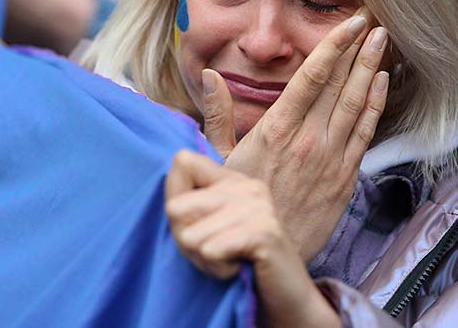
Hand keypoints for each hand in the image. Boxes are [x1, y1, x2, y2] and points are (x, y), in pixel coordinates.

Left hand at [165, 151, 341, 327]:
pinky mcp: (265, 232)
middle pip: (176, 207)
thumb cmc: (240, 263)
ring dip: (204, 260)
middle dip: (187, 241)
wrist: (285, 296)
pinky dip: (218, 269)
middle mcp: (248, 186)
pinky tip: (239, 268)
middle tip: (218, 251)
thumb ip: (187, 205)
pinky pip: (210, 250)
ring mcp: (259, 206)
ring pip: (189, 235)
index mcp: (234, 179)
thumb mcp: (207, 230)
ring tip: (231, 260)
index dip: (176, 200)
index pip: (183, 162)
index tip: (199, 225)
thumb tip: (171, 197)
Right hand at [201, 12, 389, 261]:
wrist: (266, 257)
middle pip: (339, 83)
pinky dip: (376, 103)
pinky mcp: (345, 178)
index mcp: (275, 129)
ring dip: (372, 68)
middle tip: (373, 19)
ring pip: (357, 103)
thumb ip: (216, 115)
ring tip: (383, 39)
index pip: (312, 76)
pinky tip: (383, 81)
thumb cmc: (235, 208)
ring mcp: (331, 158)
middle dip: (358, 48)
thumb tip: (210, 75)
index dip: (334, 46)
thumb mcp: (215, 160)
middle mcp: (307, 139)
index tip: (351, 22)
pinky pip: (366, 132)